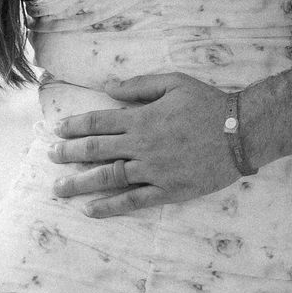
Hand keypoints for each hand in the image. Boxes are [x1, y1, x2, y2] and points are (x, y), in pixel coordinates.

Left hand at [48, 72, 243, 215]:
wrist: (242, 132)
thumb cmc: (209, 103)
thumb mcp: (174, 82)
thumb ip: (139, 86)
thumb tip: (108, 87)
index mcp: (142, 118)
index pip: (99, 122)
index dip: (75, 126)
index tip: (57, 130)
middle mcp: (143, 145)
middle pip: (96, 149)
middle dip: (69, 153)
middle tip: (50, 157)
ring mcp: (154, 170)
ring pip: (108, 177)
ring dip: (80, 183)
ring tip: (59, 188)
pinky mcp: (168, 190)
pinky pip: (133, 201)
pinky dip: (110, 206)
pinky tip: (90, 209)